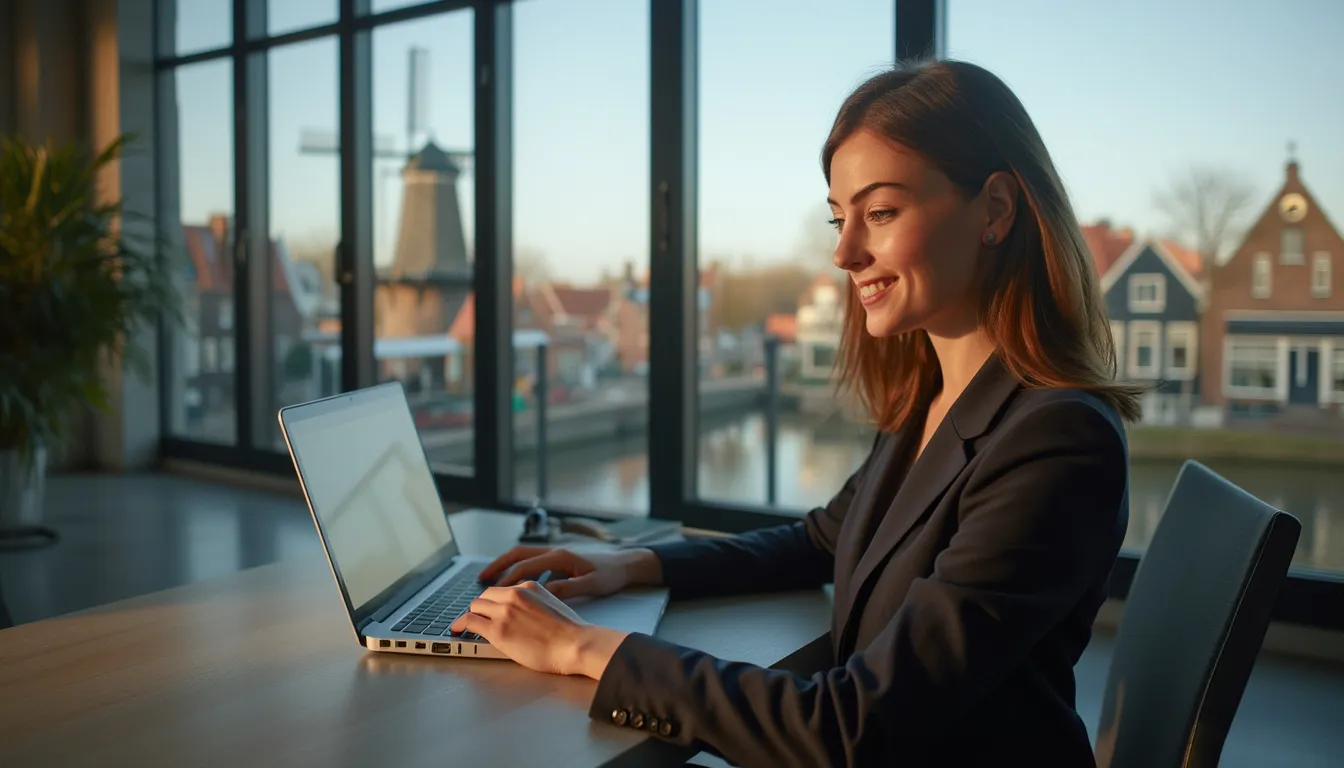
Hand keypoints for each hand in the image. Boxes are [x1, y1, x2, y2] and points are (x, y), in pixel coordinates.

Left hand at [449, 581, 627, 677]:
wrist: (575, 644)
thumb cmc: (570, 632)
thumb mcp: (553, 604)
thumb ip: (536, 603)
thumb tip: (525, 613)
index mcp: (529, 587)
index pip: (502, 590)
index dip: (492, 601)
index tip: (487, 608)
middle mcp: (515, 594)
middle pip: (485, 595)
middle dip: (479, 607)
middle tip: (475, 618)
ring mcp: (505, 611)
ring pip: (475, 606)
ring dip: (470, 615)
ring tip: (463, 626)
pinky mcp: (498, 629)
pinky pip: (470, 622)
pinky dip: (459, 624)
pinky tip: (456, 630)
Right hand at [480, 545, 660, 599]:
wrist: (627, 564)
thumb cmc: (611, 574)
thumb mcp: (591, 584)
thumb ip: (567, 588)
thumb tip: (544, 592)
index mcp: (560, 557)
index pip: (525, 566)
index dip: (506, 579)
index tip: (491, 591)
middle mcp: (555, 551)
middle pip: (518, 554)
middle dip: (498, 565)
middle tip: (480, 579)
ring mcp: (557, 553)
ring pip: (524, 555)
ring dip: (506, 565)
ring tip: (491, 579)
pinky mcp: (560, 558)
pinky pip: (533, 560)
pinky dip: (519, 567)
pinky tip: (515, 582)